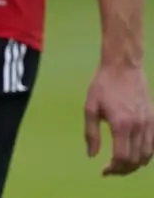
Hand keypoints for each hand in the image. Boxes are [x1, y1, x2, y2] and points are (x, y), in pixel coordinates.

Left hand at [85, 61, 153, 175]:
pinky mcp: (153, 119)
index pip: (122, 157)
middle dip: (123, 170)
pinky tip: (136, 156)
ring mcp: (149, 123)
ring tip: (121, 166)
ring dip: (135, 165)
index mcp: (121, 124)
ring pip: (147, 155)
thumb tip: (92, 155)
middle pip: (135, 160)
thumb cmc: (103, 85)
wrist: (123, 67)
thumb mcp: (90, 107)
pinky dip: (146, 155)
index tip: (103, 170)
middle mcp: (138, 126)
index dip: (113, 168)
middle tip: (111, 170)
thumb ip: (91, 133)